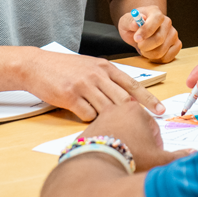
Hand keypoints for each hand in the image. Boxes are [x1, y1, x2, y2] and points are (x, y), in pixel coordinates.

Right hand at [27, 50, 165, 121]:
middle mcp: (97, 75)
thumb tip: (126, 97)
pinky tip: (89, 122)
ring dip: (112, 121)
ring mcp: (84, 85)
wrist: (36, 65)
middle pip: (124, 99)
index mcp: (105, 67)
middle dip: (137, 115)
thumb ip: (107, 79)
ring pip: (108, 108)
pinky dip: (92, 121)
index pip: (133, 85)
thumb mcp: (90, 67)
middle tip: (148, 128)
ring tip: (117, 130)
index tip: (161, 110)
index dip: (148, 99)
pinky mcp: (70, 96)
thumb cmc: (64, 68)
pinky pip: (88, 115)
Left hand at [84, 101, 192, 171]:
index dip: (155, 145)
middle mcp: (117, 109)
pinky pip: (101, 139)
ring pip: (117, 132)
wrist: (94, 167)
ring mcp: (100, 119)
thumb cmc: (131, 158)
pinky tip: (108, 162)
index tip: (151, 158)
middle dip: (138, 142)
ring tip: (122, 162)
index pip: (152, 127)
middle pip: (134, 127)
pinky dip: (105, 149)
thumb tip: (194, 154)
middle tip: (137, 160)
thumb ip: (177, 157)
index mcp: (137, 110)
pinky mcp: (86, 131)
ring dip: (122, 145)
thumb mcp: (158, 159)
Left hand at [118, 5, 181, 62]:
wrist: (140, 32)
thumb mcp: (125, 22)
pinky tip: (152, 53)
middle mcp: (167, 22)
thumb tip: (135, 24)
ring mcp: (173, 33)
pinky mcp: (177, 44)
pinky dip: (156, 59)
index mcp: (155, 12)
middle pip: (159, 38)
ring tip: (144, 48)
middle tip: (138, 45)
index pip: (156, 19)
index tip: (136, 39)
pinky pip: (167, 57)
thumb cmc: (133, 26)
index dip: (146, 30)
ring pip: (162, 51)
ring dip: (149, 54)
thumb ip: (129, 21)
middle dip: (145, 46)